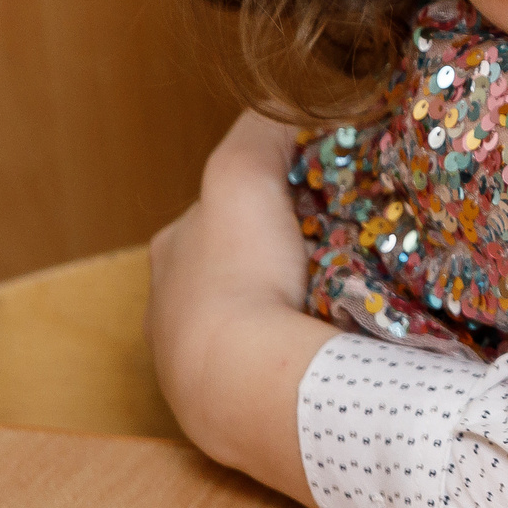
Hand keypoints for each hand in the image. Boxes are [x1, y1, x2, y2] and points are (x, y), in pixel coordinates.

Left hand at [147, 110, 336, 503]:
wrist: (244, 382)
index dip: (264, 200)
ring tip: (338, 302)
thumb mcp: (242, 170)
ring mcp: (194, 365)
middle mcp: (170, 309)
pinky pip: (269, 366)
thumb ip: (263, 125)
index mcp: (169, 252)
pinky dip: (294, 353)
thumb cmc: (238, 273)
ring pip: (251, 321)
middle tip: (333, 250)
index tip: (310, 199)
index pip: (218, 213)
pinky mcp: (227, 410)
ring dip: (286, 312)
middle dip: (276, 258)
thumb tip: (289, 97)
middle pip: (234, 267)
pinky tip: (326, 348)